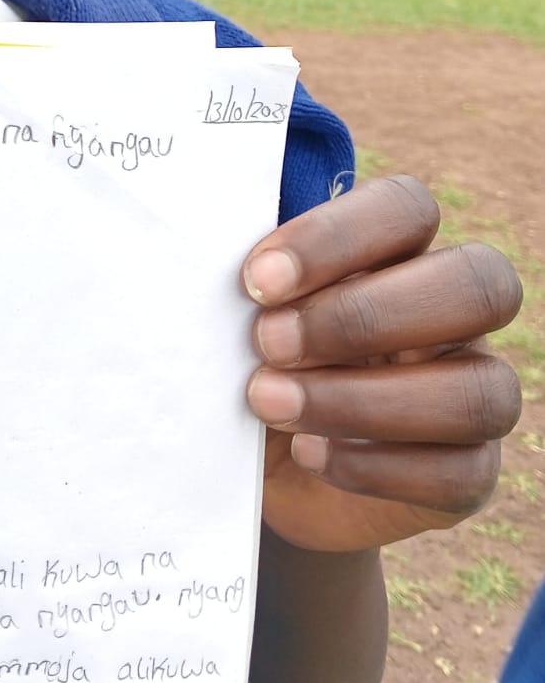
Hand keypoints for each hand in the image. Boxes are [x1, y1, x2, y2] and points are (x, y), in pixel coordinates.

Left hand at [243, 175, 521, 552]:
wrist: (263, 467)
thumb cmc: (255, 361)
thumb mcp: (247, 317)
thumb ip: (251, 286)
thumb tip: (202, 262)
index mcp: (401, 254)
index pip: (408, 209)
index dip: (337, 236)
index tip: (256, 279)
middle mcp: (453, 317)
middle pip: (477, 285)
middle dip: (361, 316)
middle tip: (266, 341)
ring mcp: (474, 395)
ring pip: (480, 390)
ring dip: (360, 399)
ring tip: (269, 402)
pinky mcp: (467, 473)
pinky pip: (459, 472)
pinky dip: (375, 466)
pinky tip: (308, 454)